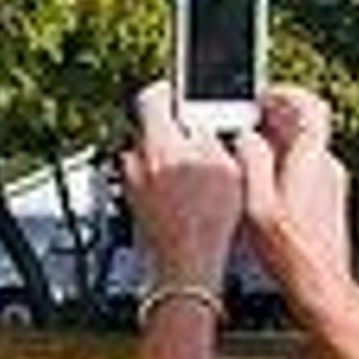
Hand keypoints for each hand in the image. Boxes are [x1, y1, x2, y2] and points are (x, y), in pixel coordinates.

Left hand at [121, 80, 244, 291]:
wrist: (186, 268)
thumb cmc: (206, 223)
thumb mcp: (226, 167)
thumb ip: (210, 136)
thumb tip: (200, 122)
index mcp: (159, 144)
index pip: (151, 97)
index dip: (169, 90)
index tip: (180, 92)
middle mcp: (136, 161)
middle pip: (151, 129)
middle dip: (174, 130)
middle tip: (200, 140)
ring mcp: (131, 185)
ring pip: (149, 157)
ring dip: (168, 158)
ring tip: (197, 175)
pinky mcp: (134, 205)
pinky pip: (148, 181)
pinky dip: (164, 182)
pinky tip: (187, 197)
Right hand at [234, 84, 358, 324]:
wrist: (319, 283)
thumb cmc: (290, 251)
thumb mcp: (257, 203)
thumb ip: (251, 162)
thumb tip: (246, 137)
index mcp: (311, 161)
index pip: (312, 106)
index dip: (287, 94)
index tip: (264, 96)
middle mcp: (326, 167)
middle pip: (306, 124)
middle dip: (275, 117)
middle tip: (247, 121)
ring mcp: (331, 184)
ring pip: (306, 147)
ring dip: (279, 141)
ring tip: (249, 152)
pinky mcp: (329, 199)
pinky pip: (308, 167)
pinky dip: (286, 162)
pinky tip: (263, 180)